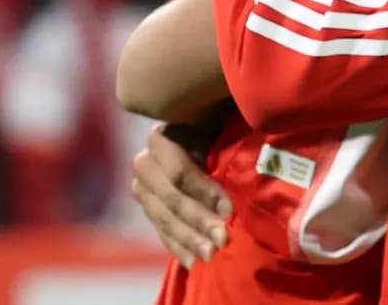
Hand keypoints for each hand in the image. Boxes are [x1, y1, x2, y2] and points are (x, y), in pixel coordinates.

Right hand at [129, 124, 230, 266]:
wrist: (202, 132)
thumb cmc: (219, 123)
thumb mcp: (220, 124)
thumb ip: (225, 137)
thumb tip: (243, 158)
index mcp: (162, 138)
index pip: (179, 172)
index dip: (205, 192)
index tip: (229, 210)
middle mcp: (145, 163)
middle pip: (171, 199)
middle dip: (199, 221)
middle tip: (222, 239)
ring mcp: (143, 189)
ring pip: (164, 219)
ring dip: (189, 239)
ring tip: (211, 255)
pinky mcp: (149, 209)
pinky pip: (161, 231)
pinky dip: (178, 247)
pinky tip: (193, 262)